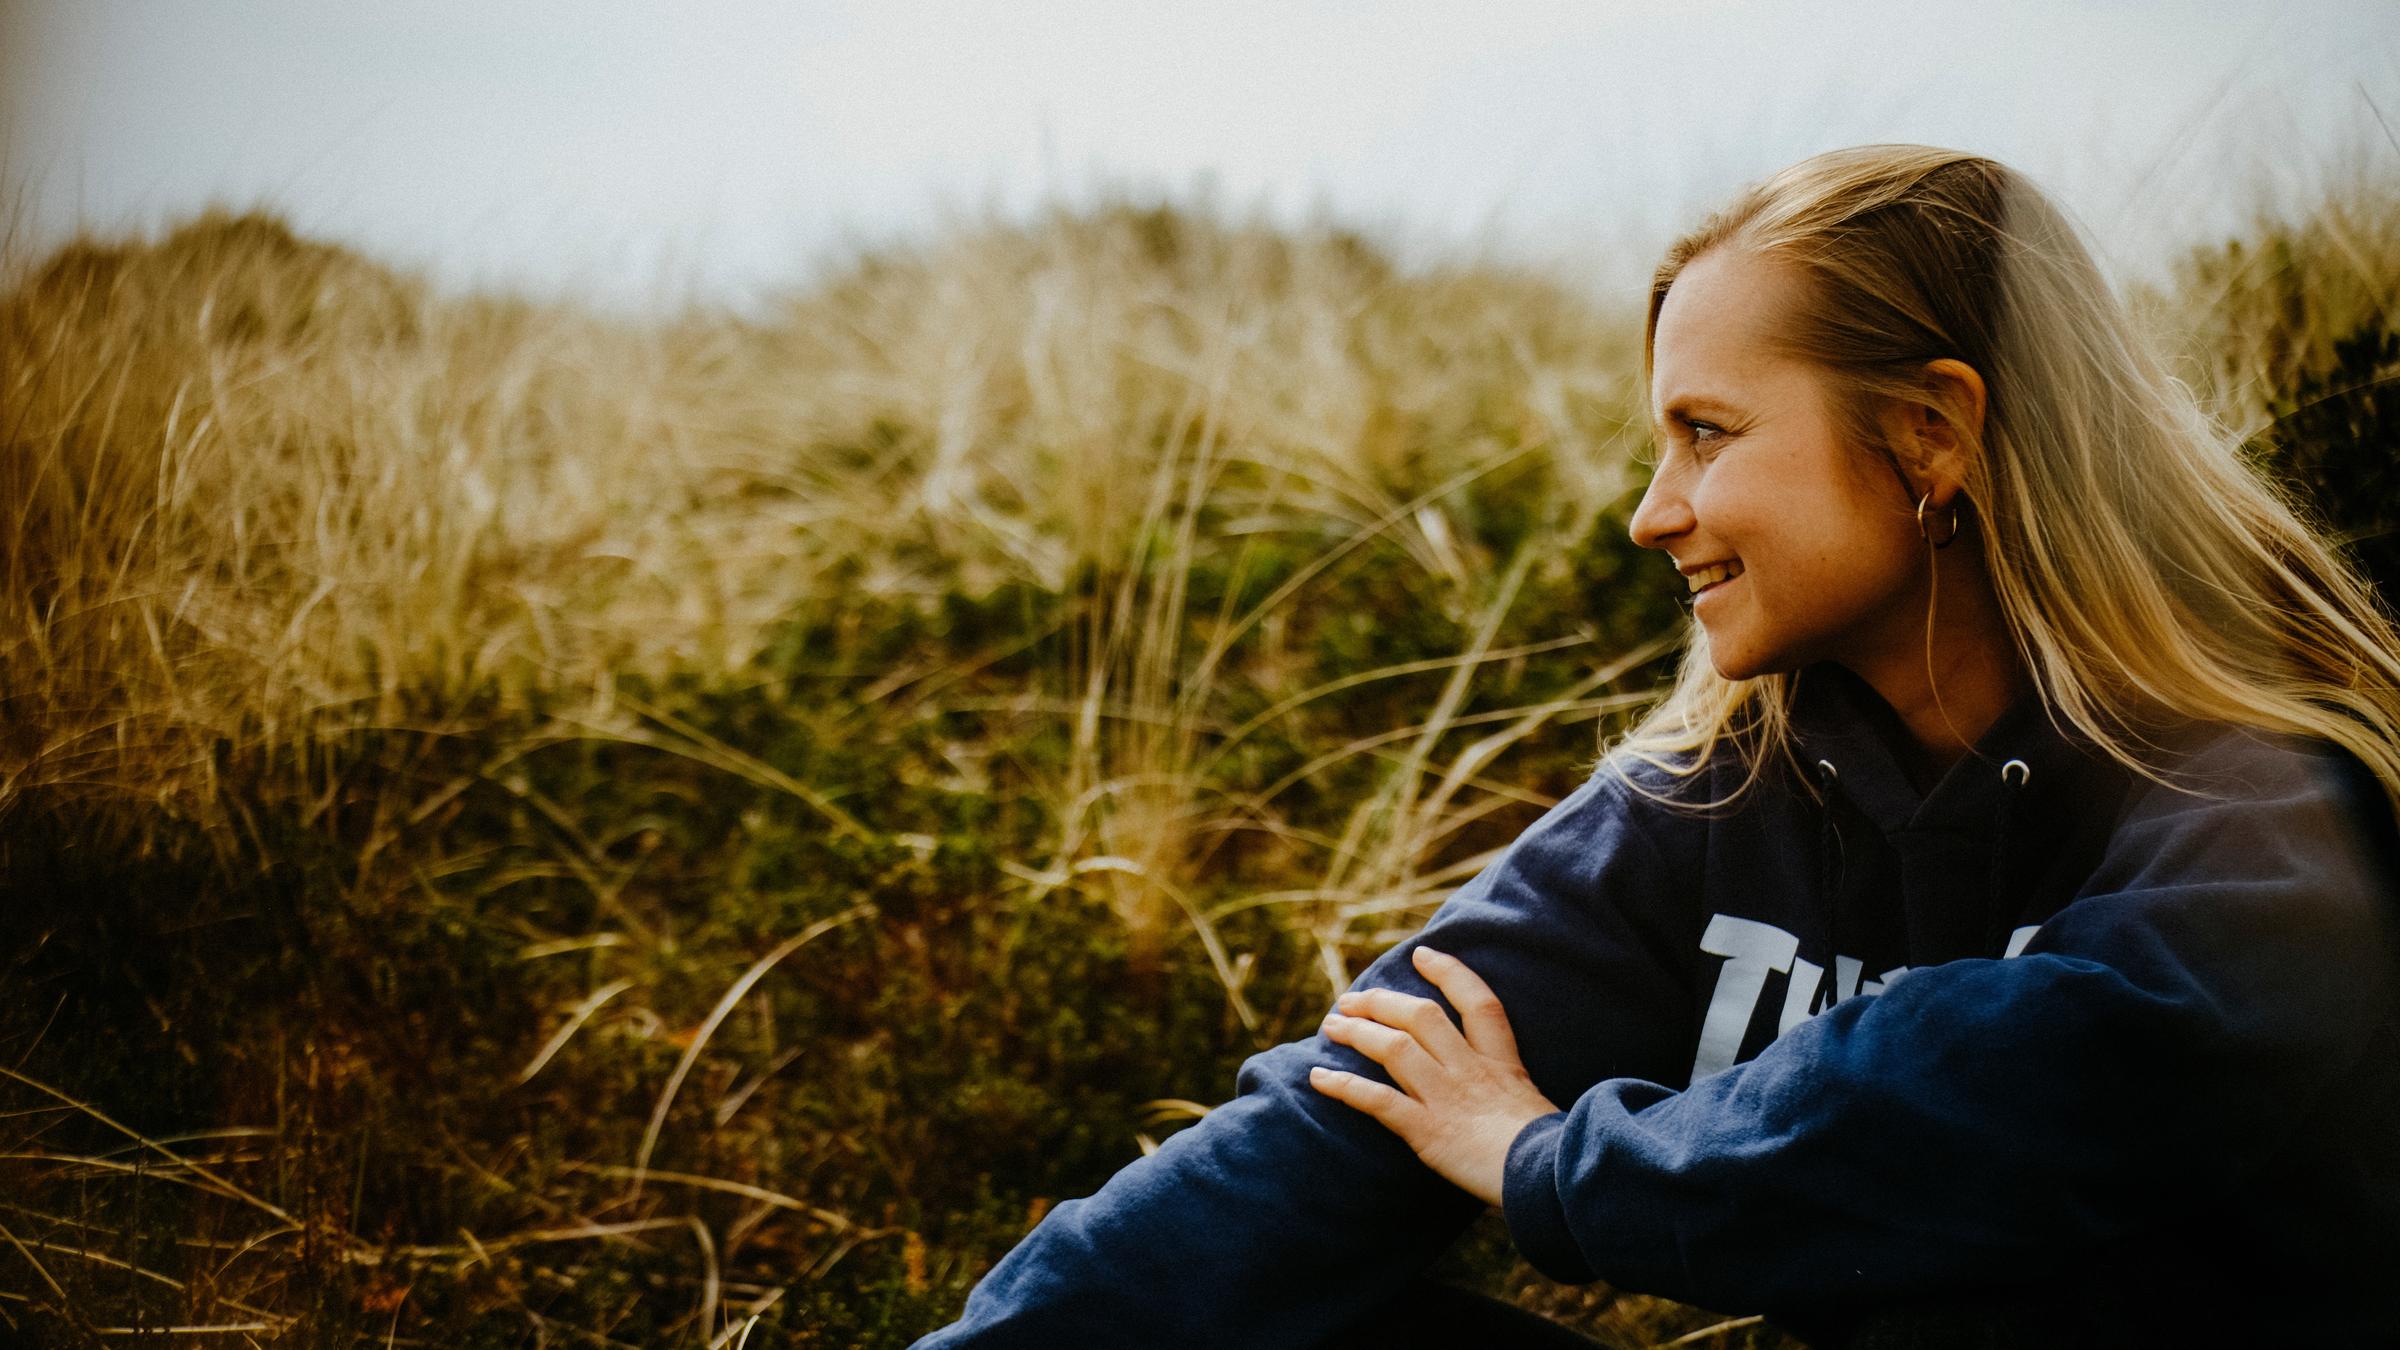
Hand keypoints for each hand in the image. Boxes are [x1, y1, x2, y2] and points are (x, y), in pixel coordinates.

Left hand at [1307, 945, 1560, 1207]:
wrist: (1551, 1180)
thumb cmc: (1552, 1155)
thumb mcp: (1537, 1110)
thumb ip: (1511, 1096)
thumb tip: (1494, 1100)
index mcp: (1503, 1063)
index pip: (1478, 1002)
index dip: (1449, 973)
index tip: (1422, 955)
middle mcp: (1471, 1070)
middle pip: (1421, 1017)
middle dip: (1382, 1002)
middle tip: (1351, 1000)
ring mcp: (1447, 1097)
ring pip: (1394, 1048)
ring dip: (1357, 1033)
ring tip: (1331, 1026)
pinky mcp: (1428, 1130)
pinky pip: (1378, 1100)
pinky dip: (1344, 1086)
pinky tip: (1319, 1078)